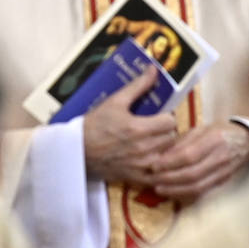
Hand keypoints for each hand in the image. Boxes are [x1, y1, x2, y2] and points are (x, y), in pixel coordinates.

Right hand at [82, 68, 179, 184]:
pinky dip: (158, 167)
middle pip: (171, 138)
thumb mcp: (115, 101)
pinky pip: (158, 174)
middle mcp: (143, 148)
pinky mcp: (136, 177)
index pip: (170, 121)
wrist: (77, 150)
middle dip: (166, 132)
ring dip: (164, 149)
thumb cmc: (95, 124)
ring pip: (168, 156)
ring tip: (154, 144)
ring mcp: (141, 165)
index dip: (166, 117)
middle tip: (156, 129)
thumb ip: (138, 86)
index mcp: (139, 127)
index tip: (159, 117)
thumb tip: (154, 70)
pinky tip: (150, 160)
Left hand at [149, 121, 248, 202]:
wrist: (247, 141)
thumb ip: (182, 141)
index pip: (188, 155)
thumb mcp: (201, 129)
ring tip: (159, 189)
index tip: (153, 166)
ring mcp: (223, 172)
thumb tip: (160, 155)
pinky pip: (203, 192)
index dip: (169, 163)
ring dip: (175, 190)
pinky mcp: (223, 182)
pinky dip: (186, 194)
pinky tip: (173, 193)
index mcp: (213, 140)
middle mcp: (219, 158)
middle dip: (169, 179)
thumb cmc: (219, 131)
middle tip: (152, 180)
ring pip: (197, 187)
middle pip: (192, 174)